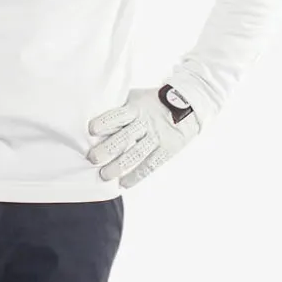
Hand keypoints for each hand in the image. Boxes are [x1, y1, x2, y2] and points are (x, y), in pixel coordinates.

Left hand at [86, 83, 200, 188]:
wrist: (189, 103)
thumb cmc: (154, 102)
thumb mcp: (137, 98)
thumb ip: (120, 108)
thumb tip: (92, 118)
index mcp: (136, 108)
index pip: (119, 115)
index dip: (105, 122)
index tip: (91, 130)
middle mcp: (145, 123)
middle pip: (124, 137)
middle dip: (107, 149)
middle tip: (92, 158)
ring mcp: (157, 137)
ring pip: (136, 154)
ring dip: (119, 166)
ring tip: (104, 175)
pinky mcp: (167, 149)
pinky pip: (150, 165)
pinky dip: (136, 175)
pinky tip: (123, 184)